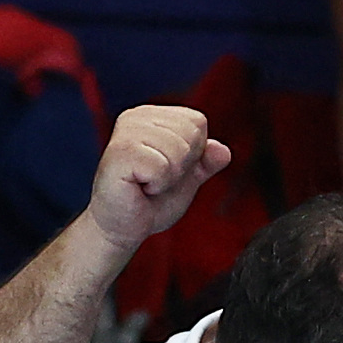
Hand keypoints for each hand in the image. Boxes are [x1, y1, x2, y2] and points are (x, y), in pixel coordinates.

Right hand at [89, 105, 231, 255]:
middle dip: (183, 165)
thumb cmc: (150, 201)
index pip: (197, 121)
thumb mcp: (187, 179)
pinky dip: (157, 185)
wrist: (123, 226)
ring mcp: (125, 132)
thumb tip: (222, 150)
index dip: (193, 153)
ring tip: (147, 183)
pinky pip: (162, 166)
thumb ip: (206, 162)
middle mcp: (136, 117)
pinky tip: (139, 186)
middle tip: (157, 179)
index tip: (168, 169)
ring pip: (179, 150)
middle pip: (191, 132)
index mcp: (152, 116)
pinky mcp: (120, 152)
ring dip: (169, 177)